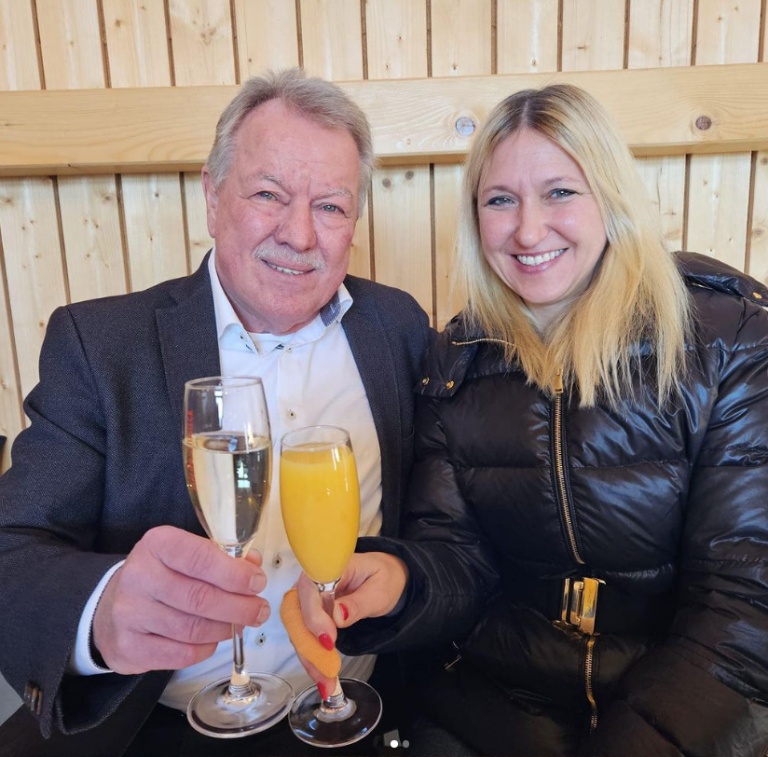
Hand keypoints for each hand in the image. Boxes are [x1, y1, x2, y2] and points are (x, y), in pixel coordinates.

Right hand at [92, 525, 268, 674]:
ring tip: (240, 624)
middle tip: (259, 610)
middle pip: (199, 597)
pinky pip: (180, 655)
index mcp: (157, 544)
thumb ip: (222, 557)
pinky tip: (213, 639)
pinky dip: (205, 648)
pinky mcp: (128, 648)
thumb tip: (253, 567)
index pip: (200, 558)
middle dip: (238, 606)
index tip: (257, 582)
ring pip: (192, 628)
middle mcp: (138, 576)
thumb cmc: (162, 575)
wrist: (112, 606)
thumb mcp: (187, 554)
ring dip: (225, 628)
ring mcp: (129, 614)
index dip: (235, 573)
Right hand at [293, 552, 408, 690]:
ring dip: (309, 658)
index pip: (310, 588)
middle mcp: (312, 579)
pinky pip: (304, 636)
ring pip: (297, 629)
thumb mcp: (379, 590)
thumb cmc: (382, 577)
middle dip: (309, 646)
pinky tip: (322, 676)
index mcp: (330, 565)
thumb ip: (359, 603)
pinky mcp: (310, 614)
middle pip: (297, 612)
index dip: (314, 615)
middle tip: (327, 672)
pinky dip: (312, 658)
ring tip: (326, 683)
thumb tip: (337, 615)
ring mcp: (308, 597)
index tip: (329, 639)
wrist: (384, 577)